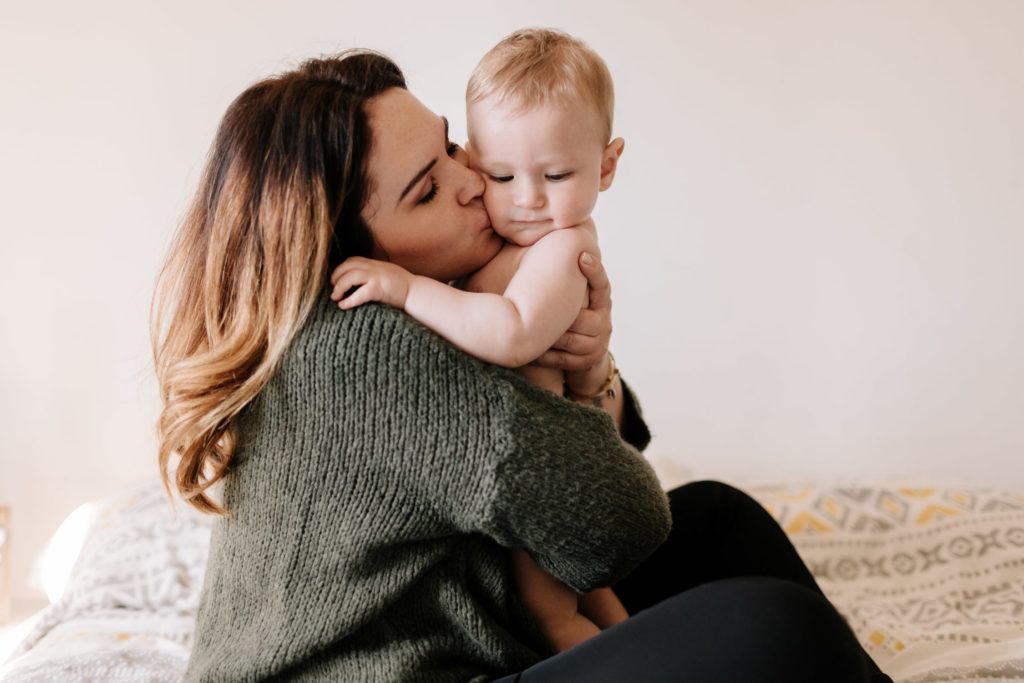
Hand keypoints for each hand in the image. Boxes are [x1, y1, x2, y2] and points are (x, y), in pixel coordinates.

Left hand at [329, 256, 412, 309]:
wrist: (417, 293)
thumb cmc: (403, 287)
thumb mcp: (387, 274)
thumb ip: (374, 274)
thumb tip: (359, 282)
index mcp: (375, 264)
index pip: (352, 260)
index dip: (341, 269)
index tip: (336, 279)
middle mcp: (374, 267)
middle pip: (347, 266)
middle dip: (336, 276)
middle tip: (332, 288)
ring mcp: (376, 276)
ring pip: (350, 277)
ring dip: (339, 287)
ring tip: (335, 297)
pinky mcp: (378, 289)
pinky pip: (359, 293)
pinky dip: (348, 300)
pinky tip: (343, 306)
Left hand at [533, 251, 610, 372]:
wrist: (581, 356)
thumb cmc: (565, 316)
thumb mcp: (568, 294)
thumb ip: (558, 272)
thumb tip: (530, 241)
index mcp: (600, 299)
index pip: (601, 283)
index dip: (594, 270)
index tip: (582, 256)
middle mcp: (603, 320)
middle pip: (580, 317)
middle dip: (556, 316)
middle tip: (531, 306)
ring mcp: (597, 343)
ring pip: (569, 340)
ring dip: (545, 336)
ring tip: (521, 329)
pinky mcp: (587, 363)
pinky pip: (562, 359)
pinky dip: (542, 355)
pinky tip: (524, 350)